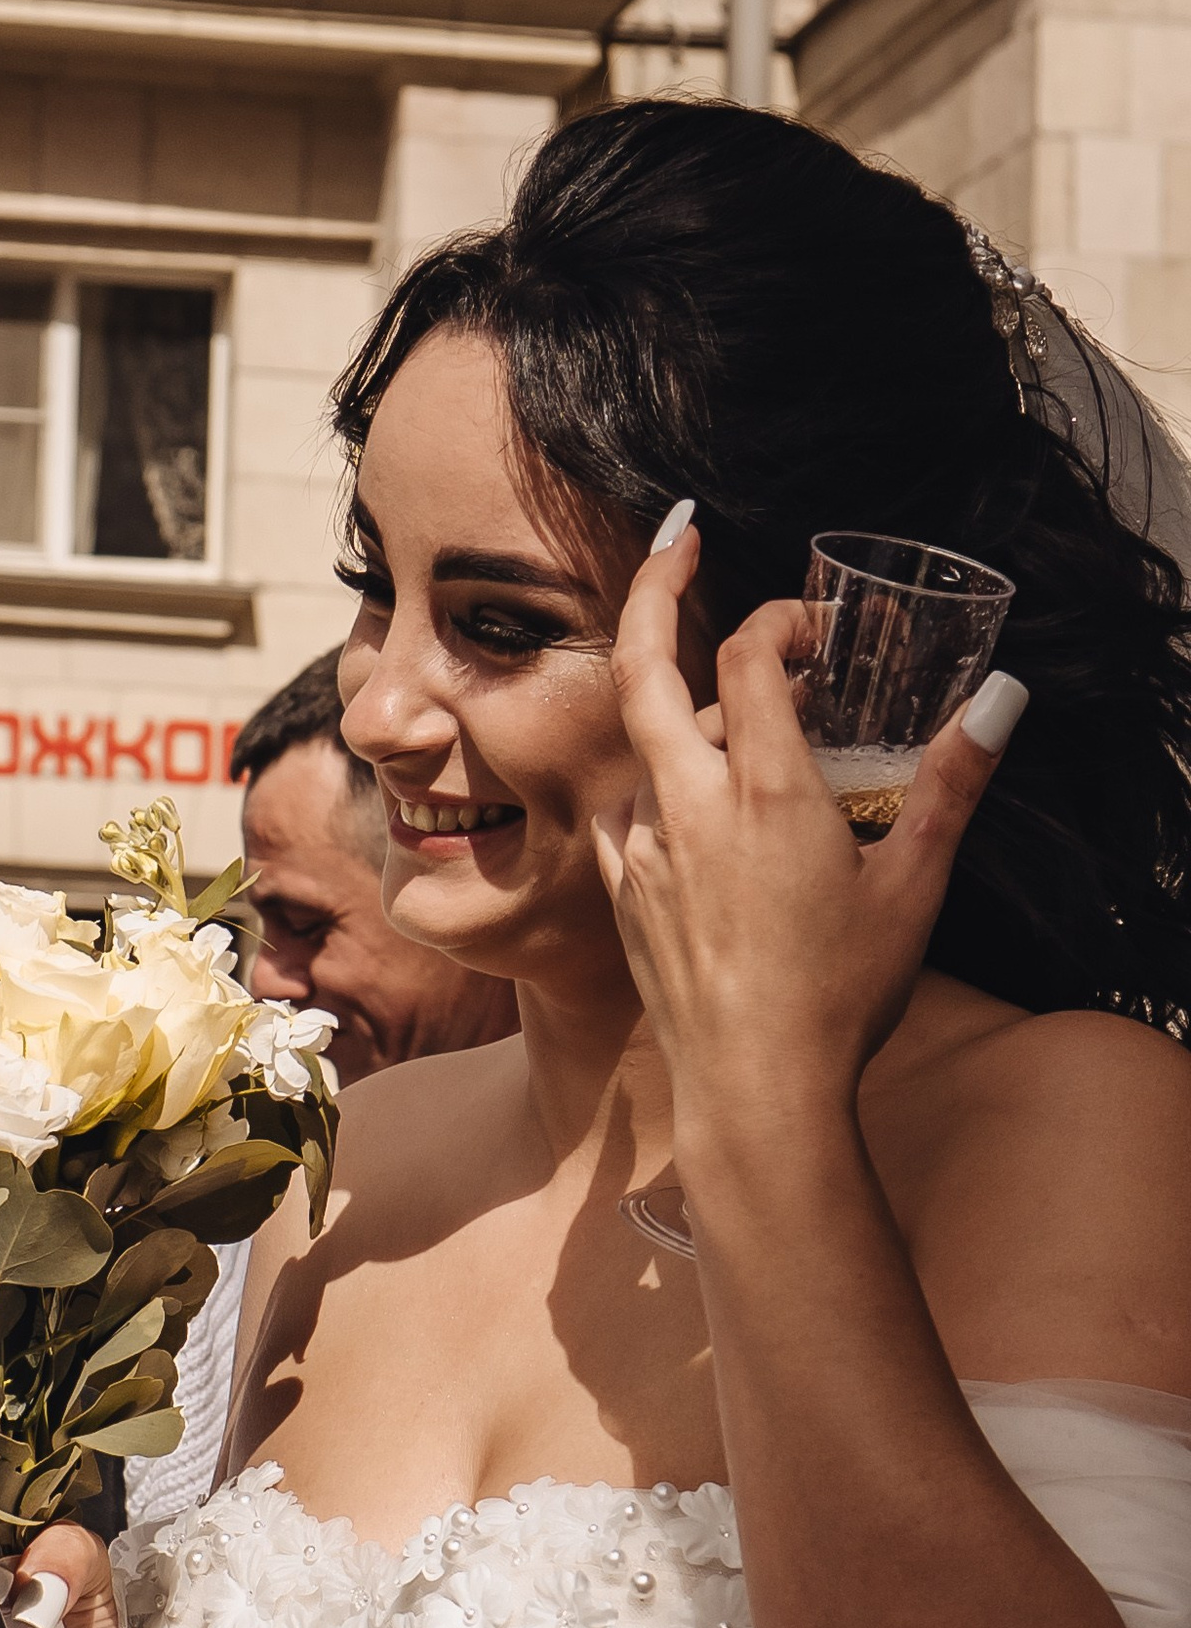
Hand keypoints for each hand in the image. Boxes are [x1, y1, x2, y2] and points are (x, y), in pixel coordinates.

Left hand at [596, 520, 1017, 1128]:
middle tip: (680, 537)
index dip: (773, 619)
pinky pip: (628, 810)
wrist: (756, 1090)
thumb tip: (1002, 697)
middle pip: (645, 666)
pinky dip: (656, 781)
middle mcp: (689, 806)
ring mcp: (646, 849)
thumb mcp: (915, 884)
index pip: (744, 658)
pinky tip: (690, 801)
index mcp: (765, 791)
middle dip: (658, 587)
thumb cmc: (842, 994)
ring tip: (732, 716)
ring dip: (677, 708)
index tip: (809, 627)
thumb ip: (953, 782)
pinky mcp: (625, 894)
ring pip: (641, 743)